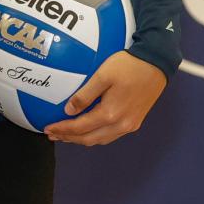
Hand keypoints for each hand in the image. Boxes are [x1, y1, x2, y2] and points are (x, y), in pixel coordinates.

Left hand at [44, 50, 165, 146]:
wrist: (156, 64)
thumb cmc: (128, 66)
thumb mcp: (102, 75)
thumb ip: (85, 95)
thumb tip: (68, 111)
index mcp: (111, 114)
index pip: (81, 127)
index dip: (63, 129)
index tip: (47, 128)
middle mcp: (121, 125)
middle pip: (90, 139)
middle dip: (69, 138)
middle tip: (52, 134)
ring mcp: (130, 125)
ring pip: (101, 140)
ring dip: (82, 139)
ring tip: (66, 134)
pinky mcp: (136, 122)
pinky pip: (110, 135)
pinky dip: (95, 136)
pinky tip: (88, 129)